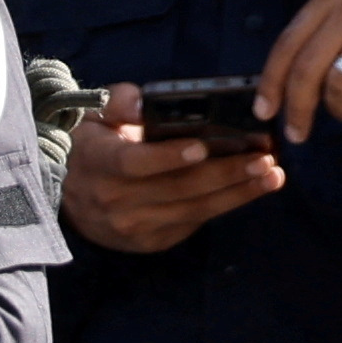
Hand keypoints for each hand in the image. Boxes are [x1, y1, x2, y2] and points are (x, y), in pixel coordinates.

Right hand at [61, 93, 289, 256]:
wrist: (69, 198)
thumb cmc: (92, 148)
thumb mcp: (93, 117)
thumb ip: (117, 102)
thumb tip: (141, 101)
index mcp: (99, 163)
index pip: (134, 163)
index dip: (169, 157)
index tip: (203, 147)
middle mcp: (115, 200)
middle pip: (177, 188)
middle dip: (225, 173)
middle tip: (264, 158)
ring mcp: (134, 226)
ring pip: (193, 209)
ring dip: (237, 192)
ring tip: (271, 175)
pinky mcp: (152, 241)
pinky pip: (194, 223)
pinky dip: (226, 205)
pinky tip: (251, 189)